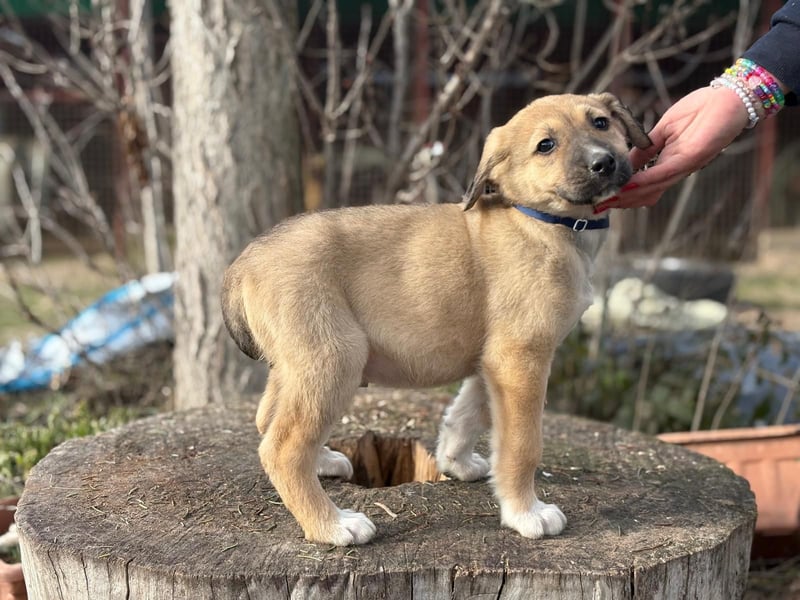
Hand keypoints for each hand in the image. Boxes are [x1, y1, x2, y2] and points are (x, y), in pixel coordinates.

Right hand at [596, 85, 750, 210]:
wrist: (729, 97)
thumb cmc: (701, 109)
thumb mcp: (665, 128)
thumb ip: (647, 146)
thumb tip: (626, 160)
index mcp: (670, 162)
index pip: (644, 183)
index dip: (624, 193)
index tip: (604, 198)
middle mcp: (677, 169)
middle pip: (647, 192)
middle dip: (623, 200)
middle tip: (600, 206)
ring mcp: (685, 165)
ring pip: (653, 187)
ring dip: (630, 196)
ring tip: (610, 200)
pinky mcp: (692, 157)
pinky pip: (664, 173)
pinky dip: (646, 181)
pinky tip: (629, 185)